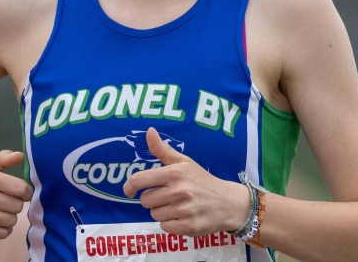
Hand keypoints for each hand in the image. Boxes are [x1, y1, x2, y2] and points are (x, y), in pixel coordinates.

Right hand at [0, 150, 32, 239]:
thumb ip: (4, 158)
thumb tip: (19, 155)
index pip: (21, 189)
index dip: (26, 192)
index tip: (22, 193)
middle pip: (17, 206)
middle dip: (16, 204)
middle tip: (8, 202)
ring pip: (11, 221)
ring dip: (10, 217)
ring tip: (1, 211)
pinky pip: (3, 233)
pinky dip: (4, 229)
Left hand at [122, 127, 250, 236]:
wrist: (229, 203)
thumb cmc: (202, 181)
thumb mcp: (184, 162)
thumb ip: (162, 149)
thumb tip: (149, 130)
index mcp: (175, 173)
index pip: (140, 180)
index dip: (129, 186)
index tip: (129, 190)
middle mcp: (178, 191)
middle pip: (145, 200)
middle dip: (153, 199)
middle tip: (169, 196)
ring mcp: (184, 210)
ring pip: (154, 215)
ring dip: (162, 212)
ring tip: (178, 206)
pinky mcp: (189, 227)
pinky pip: (165, 227)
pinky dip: (171, 224)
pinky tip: (183, 217)